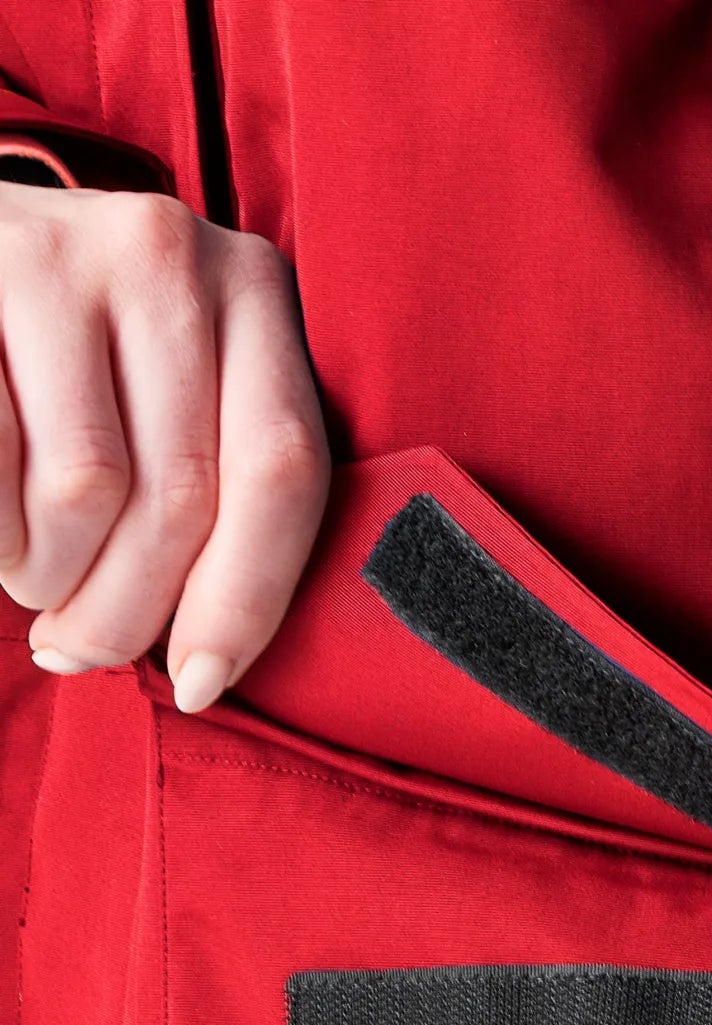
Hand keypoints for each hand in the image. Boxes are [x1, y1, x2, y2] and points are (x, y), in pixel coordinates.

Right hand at [0, 181, 327, 711]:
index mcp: (253, 291)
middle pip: (184, 497)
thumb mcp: (176, 398)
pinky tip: (0, 537)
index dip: (243, 602)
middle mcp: (169, 255)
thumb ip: (222, 492)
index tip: (198, 684)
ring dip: (53, 573)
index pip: (283, 473)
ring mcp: (62, 254)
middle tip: (81, 646)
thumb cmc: (82, 366)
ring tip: (34, 573)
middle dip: (129, 611)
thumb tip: (203, 669)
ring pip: (87, 490)